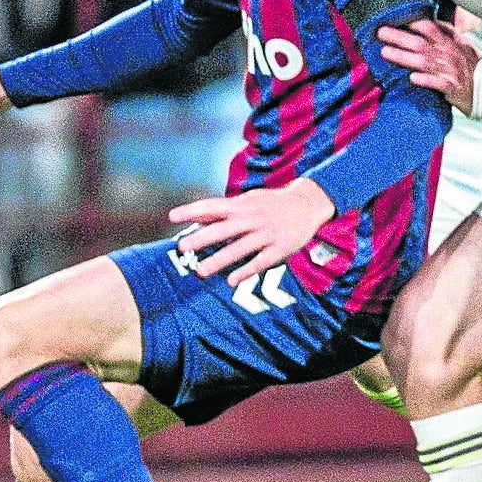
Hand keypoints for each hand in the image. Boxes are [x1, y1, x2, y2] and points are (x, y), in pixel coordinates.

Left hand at [168, 178, 335, 284]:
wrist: (308, 203)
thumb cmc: (272, 203)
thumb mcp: (248, 200)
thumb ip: (224, 210)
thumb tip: (198, 217)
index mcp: (242, 205)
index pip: (212, 206)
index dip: (192, 211)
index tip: (173, 217)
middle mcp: (252, 218)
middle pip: (223, 229)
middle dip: (202, 238)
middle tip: (182, 248)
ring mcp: (266, 234)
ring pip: (239, 248)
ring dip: (219, 260)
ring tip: (200, 271)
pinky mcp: (279, 248)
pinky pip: (260, 261)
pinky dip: (246, 271)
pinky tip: (231, 281)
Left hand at [377, 17, 478, 114]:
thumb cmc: (472, 68)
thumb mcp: (463, 45)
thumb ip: (448, 33)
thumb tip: (432, 21)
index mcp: (450, 43)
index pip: (430, 28)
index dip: (412, 23)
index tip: (394, 18)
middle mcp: (448, 55)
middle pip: (421, 43)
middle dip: (399, 37)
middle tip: (380, 32)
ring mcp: (450, 71)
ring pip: (424, 62)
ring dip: (404, 57)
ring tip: (385, 52)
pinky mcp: (452, 88)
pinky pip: (438, 83)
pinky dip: (426, 80)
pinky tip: (412, 78)